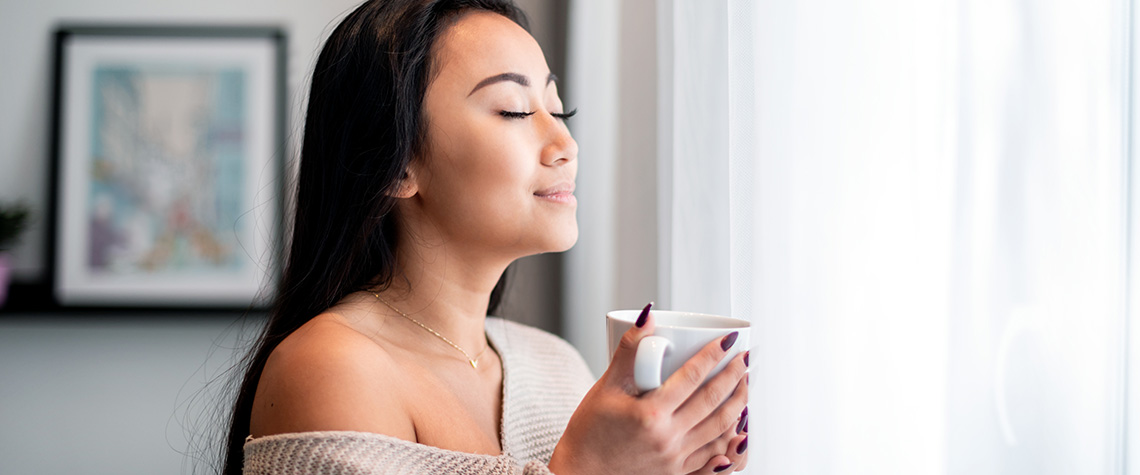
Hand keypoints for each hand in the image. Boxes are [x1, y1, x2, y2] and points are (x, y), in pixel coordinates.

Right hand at [548, 304, 749, 474]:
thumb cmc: (590, 432)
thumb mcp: (605, 388)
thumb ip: (627, 352)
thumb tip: (647, 318)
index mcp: (650, 415)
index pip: (692, 377)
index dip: (713, 355)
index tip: (728, 340)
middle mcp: (667, 439)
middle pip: (713, 402)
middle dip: (735, 376)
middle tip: (744, 358)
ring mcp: (675, 459)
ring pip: (720, 429)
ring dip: (738, 404)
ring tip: (745, 385)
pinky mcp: (677, 473)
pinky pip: (713, 455)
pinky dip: (729, 437)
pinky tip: (736, 424)